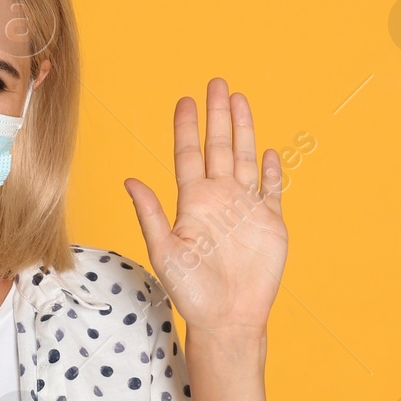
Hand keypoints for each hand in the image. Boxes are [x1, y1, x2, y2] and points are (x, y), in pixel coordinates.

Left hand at [123, 77, 287, 336]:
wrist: (228, 317)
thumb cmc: (191, 291)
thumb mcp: (164, 250)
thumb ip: (150, 213)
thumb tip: (129, 180)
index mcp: (193, 202)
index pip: (189, 154)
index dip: (187, 126)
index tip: (185, 99)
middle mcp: (220, 199)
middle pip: (218, 146)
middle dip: (218, 115)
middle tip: (217, 83)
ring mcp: (246, 208)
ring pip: (244, 158)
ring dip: (243, 130)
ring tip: (240, 100)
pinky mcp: (270, 223)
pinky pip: (272, 189)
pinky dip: (272, 170)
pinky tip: (269, 152)